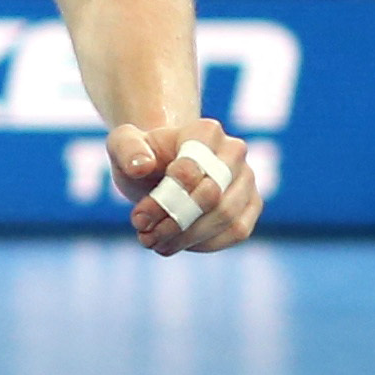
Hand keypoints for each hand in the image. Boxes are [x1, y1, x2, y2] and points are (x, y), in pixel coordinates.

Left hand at [107, 118, 259, 255]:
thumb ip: (127, 149)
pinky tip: (178, 243)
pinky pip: (237, 232)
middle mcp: (234, 151)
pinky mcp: (252, 205)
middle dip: (175, 222)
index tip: (138, 216)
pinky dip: (205, 244)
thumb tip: (141, 166)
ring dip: (187, 237)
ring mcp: (247, 178)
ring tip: (156, 243)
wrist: (162, 168)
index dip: (163, 201)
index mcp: (205, 131)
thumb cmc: (143, 157)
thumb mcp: (123, 145)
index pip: (190, 171)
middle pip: (212, 197)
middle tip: (146, 235)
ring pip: (226, 218)